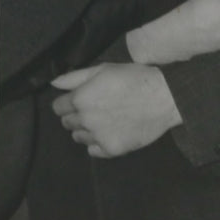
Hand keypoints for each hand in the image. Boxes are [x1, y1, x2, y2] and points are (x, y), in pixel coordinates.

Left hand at [51, 63, 181, 157]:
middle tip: (95, 107)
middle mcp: (85, 120)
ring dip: (86, 129)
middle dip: (76, 115)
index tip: (81, 97)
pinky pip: (93, 150)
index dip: (68, 101)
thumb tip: (54, 83)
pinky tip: (111, 131)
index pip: (58, 107)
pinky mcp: (110, 149)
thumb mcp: (105, 69)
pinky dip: (98, 142)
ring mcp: (97, 137)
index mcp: (81, 98)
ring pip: (78, 137)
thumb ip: (76, 77)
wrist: (164, 97)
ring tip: (105, 119)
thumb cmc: (135, 77)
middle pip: (67, 122)